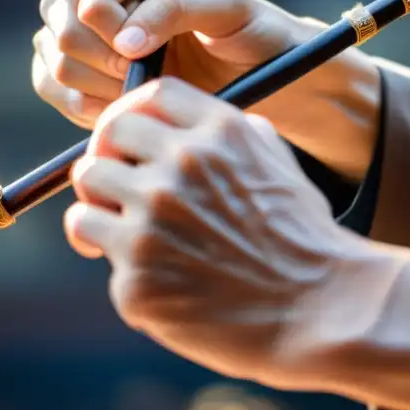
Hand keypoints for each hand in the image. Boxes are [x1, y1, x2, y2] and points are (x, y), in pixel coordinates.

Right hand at [32, 0, 308, 128]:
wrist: (254, 75)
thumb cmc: (249, 30)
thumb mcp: (228, 10)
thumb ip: (176, 10)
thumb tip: (125, 42)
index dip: (109, 29)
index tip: (142, 51)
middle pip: (59, 27)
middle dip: (98, 60)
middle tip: (139, 76)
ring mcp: (85, 40)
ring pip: (52, 64)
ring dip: (94, 88)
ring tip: (141, 91)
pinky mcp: (82, 78)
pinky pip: (56, 94)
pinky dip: (87, 110)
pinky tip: (127, 107)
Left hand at [64, 77, 366, 388]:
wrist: (322, 313)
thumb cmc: (305, 241)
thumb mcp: (280, 166)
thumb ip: (233, 137)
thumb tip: (190, 129)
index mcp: (218, 133)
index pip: (148, 96)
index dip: (130, 114)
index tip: (128, 139)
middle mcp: (179, 168)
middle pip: (107, 138)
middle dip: (108, 159)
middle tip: (116, 188)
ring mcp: (152, 224)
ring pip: (87, 194)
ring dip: (100, 210)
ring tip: (127, 233)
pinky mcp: (135, 280)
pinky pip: (101, 254)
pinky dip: (122, 263)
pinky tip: (159, 279)